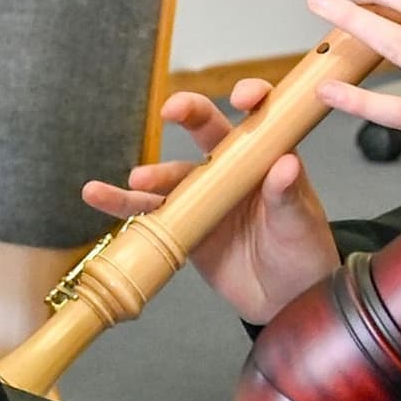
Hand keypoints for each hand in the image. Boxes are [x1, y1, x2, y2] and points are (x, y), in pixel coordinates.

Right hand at [78, 78, 339, 325]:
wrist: (285, 302)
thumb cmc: (303, 254)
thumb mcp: (301, 224)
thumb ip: (288, 195)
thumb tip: (286, 164)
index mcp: (268, 159)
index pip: (260, 117)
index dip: (252, 97)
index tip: (241, 97)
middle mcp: (233, 170)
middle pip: (207, 132)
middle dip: (189, 114)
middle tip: (171, 110)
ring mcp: (205, 197)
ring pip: (172, 176)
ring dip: (151, 175)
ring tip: (137, 180)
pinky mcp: (183, 227)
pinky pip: (149, 212)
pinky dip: (122, 205)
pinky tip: (97, 195)